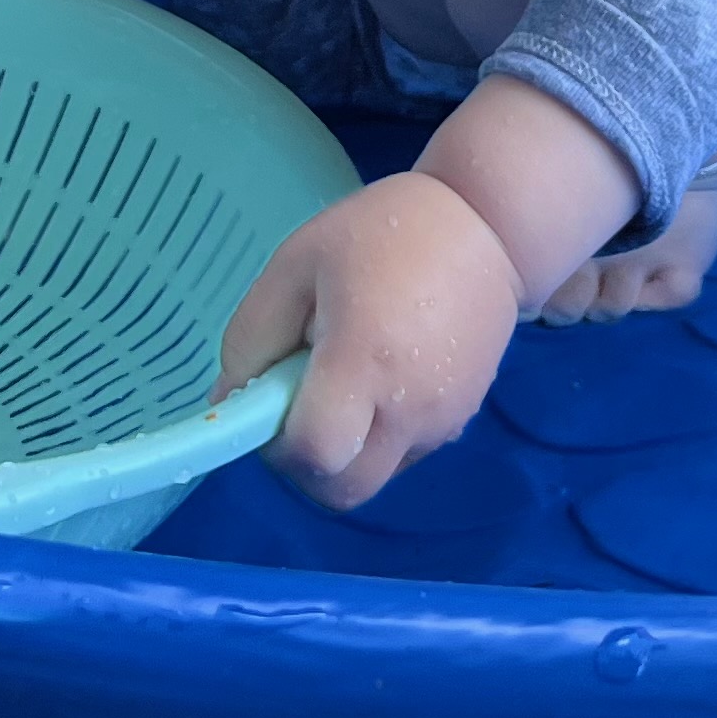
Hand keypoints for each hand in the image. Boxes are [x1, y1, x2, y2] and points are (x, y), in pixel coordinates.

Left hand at [216, 172, 522, 509]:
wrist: (488, 225)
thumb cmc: (382, 233)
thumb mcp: (296, 263)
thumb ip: (251, 338)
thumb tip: (229, 405)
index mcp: (364, 361)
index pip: (313, 454)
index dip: (279, 445)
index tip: (276, 401)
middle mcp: (409, 407)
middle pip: (344, 491)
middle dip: (310, 466)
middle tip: (306, 405)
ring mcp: (443, 420)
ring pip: (376, 476)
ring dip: (349, 451)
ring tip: (353, 378)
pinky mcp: (464, 419)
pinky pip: (407, 453)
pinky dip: (384, 435)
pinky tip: (389, 375)